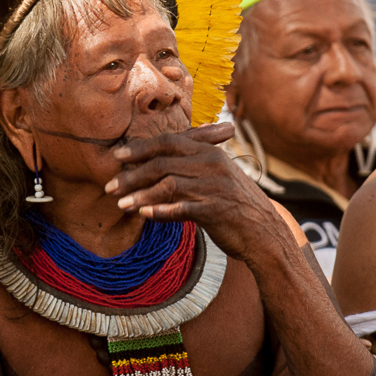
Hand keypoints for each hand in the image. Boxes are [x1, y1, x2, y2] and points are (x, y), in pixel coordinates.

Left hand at [107, 123, 293, 260]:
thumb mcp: (217, 178)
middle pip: (162, 163)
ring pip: (167, 185)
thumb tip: (155, 165)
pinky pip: (182, 209)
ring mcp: (215, 187)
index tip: (117, 156)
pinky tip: (144, 215)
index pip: (169, 142)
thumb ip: (191, 168)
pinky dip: (161, 212)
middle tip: (110, 186)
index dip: (140, 148)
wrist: (265, 232)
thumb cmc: (236, 206)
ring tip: (121, 205)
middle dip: (132, 174)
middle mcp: (212, 165)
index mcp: (210, 153)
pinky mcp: (216, 210)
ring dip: (140, 195)